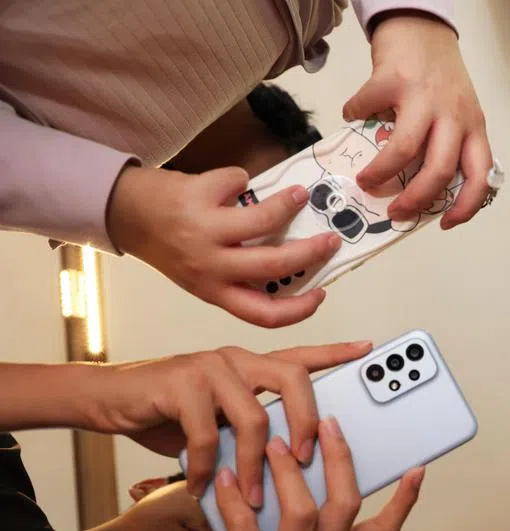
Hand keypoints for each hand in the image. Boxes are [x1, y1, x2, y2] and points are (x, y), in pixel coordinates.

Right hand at [85, 341, 372, 506]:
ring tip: (255, 497)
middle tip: (305, 460)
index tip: (366, 350)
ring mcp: (211, 367)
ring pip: (255, 416)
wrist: (109, 400)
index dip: (335, 352)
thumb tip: (292, 462)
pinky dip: (209, 469)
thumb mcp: (220, 421)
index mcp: (252, 366)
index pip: (301, 357)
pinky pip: (208, 434)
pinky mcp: (181, 383)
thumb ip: (253, 428)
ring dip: (257, 465)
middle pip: (294, 379)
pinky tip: (203, 487)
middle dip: (306, 423)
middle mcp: (238, 359)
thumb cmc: (169, 413)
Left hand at [108, 166, 340, 327]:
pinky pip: (235, 182)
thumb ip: (240, 273)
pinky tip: (236, 181)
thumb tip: (294, 256)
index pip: (263, 315)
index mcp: (214, 291)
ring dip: (287, 204)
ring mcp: (203, 232)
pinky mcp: (196, 197)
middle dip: (310, 251)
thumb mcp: (204, 273)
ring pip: (262, 220)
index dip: (299, 309)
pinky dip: (240, 179)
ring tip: (299, 195)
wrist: (122, 213)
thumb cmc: (169, 245)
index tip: (321, 294)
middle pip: (274, 266)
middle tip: (330, 239)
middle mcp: (210, 267)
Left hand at [173, 419, 423, 530]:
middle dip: (340, 460)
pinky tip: (226, 477)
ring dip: (288, 473)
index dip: (403, 502)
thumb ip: (299, 524)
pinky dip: (234, 497)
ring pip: (303, 513)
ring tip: (274, 444)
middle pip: (345, 507)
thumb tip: (294, 466)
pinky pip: (246, 526)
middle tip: (327, 425)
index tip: (417, 470)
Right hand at [343, 12, 492, 228]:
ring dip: (380, 173)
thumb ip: (446, 144)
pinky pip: (366, 109)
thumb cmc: (439, 78)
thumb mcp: (458, 112)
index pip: (480, 175)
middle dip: (415, 200)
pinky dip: (353, 117)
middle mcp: (454, 115)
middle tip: (395, 212)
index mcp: (473, 127)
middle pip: (439, 170)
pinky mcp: (392, 79)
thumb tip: (415, 189)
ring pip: (404, 150)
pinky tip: (353, 118)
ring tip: (366, 181)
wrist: (423, 26)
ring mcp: (423, 97)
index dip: (465, 207)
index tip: (444, 223)